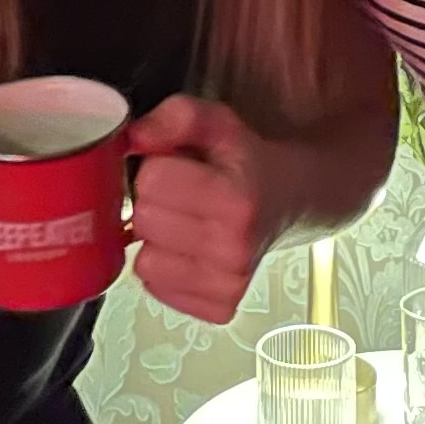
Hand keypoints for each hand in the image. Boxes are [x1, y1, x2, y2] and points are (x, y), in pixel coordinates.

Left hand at [126, 92, 273, 323]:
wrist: (287, 199)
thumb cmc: (246, 161)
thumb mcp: (217, 122)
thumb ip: (176, 116)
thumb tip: (136, 139)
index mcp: (237, 199)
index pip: (151, 181)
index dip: (157, 167)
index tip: (177, 167)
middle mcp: (235, 248)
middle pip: (145, 221)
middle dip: (153, 202)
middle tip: (180, 194)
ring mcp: (228, 284)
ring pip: (144, 262)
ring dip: (156, 240)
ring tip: (185, 222)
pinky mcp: (219, 307)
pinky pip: (156, 288)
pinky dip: (164, 268)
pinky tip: (188, 249)